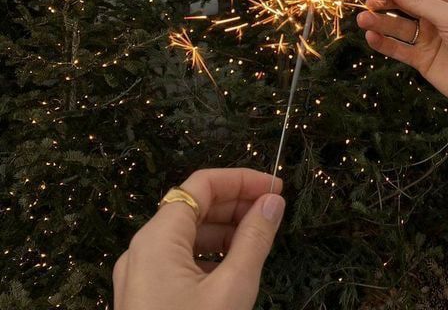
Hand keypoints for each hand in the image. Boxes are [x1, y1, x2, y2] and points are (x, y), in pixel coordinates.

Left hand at [113, 168, 284, 309]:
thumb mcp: (232, 288)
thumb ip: (255, 239)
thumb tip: (273, 201)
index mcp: (157, 237)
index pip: (202, 184)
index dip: (242, 179)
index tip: (277, 189)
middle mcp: (142, 249)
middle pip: (193, 206)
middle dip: (236, 203)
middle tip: (274, 212)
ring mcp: (140, 275)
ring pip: (187, 234)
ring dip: (225, 229)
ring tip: (260, 238)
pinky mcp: (144, 298)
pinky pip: (179, 260)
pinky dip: (210, 254)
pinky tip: (235, 267)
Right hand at [357, 0, 447, 120]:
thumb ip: (419, 2)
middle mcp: (435, 14)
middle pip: (403, 0)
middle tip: (372, 2)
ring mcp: (427, 37)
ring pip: (397, 24)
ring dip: (379, 21)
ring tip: (363, 20)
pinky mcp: (421, 58)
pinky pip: (397, 48)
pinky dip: (383, 42)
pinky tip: (371, 37)